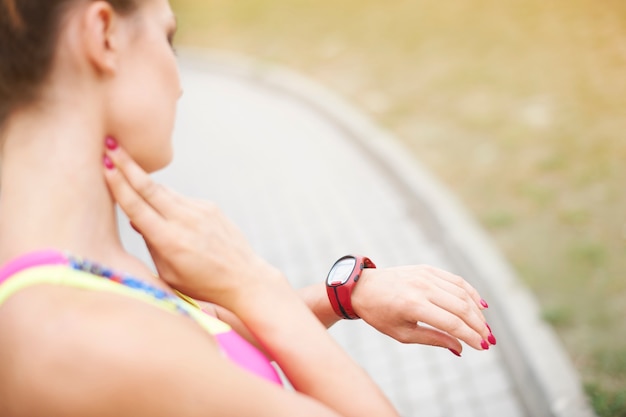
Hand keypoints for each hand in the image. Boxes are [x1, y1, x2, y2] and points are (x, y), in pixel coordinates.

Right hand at [102, 139, 282, 308]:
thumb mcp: (170, 273)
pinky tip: (160, 206)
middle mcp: (184, 220)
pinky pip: (181, 199)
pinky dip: (167, 199)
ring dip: (144, 178)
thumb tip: (134, 218)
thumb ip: (151, 245)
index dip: (119, 185)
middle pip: (150, 187)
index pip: (137, 207)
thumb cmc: (203, 284)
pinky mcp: (210, 207)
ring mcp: (200, 210)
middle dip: (127, 165)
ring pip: (165, 191)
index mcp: (170, 240)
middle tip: (110, 143)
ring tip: (125, 162)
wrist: (245, 278)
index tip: (105, 165)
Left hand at [351, 265, 494, 353]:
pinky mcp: (427, 269)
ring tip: (485, 328)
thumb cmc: (379, 314)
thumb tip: (460, 348)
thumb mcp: (402, 334)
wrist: (362, 287)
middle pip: (461, 307)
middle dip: (478, 326)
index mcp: (412, 305)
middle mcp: (421, 287)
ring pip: (462, 293)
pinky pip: (455, 280)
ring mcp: (425, 275)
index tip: (482, 348)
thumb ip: (433, 339)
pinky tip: (480, 305)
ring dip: (477, 311)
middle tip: (489, 341)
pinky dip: (470, 292)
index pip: (451, 323)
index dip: (470, 336)